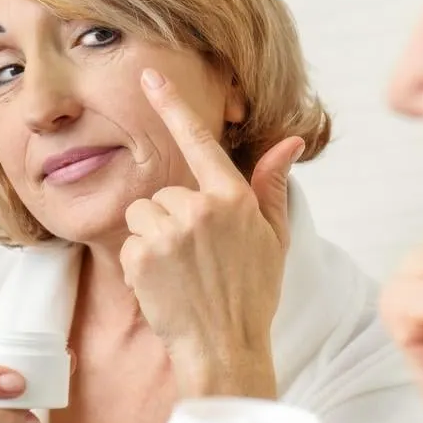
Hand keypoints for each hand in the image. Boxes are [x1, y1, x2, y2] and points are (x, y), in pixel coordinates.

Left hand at [121, 68, 303, 396]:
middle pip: (167, 191)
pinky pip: (133, 240)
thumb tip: (289, 142)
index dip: (172, 105)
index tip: (149, 75)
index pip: (199, 141)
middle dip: (175, 218)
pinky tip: (166, 283)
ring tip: (182, 271)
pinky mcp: (142, 254)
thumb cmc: (253, 294)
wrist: (225, 348)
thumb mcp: (274, 238)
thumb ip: (272, 185)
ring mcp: (169, 231)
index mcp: (234, 199)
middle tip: (199, 258)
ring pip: (146, 214)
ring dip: (156, 237)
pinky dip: (143, 261)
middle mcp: (200, 208)